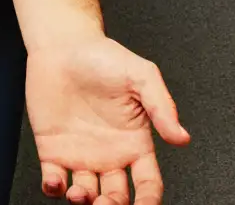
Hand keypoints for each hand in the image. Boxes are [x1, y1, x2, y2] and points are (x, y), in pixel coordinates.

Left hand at [26, 36, 189, 204]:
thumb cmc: (103, 56)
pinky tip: (57, 182)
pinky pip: (53, 181)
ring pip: (86, 195)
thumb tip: (181, 137)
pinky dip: (53, 190)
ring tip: (80, 192)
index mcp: (135, 141)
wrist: (64, 46)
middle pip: (117, 198)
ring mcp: (81, 154)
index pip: (147, 183)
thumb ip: (162, 106)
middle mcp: (110, 153)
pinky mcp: (53, 150)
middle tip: (106, 203)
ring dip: (83, 202)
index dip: (149, 200)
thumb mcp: (141, 76)